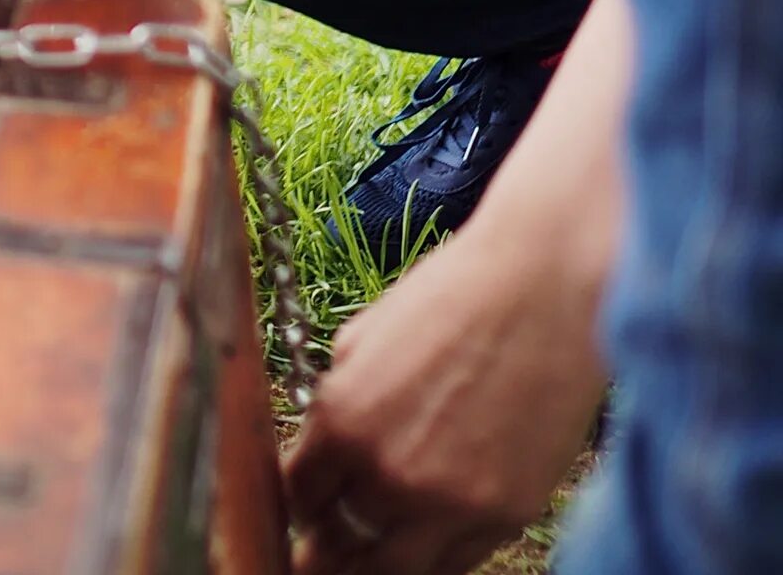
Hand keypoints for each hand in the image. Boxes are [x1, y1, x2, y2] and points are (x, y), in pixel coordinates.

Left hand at [282, 218, 604, 572]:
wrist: (544, 291)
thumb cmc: (449, 300)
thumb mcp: (360, 341)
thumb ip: (337, 404)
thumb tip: (323, 448)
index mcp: (342, 422)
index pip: (296, 497)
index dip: (294, 508)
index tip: (299, 512)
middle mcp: (389, 472)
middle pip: (336, 545)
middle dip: (322, 549)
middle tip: (317, 552)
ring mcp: (450, 502)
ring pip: (392, 571)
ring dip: (371, 566)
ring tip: (362, 559)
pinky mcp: (506, 514)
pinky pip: (454, 562)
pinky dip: (432, 560)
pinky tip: (420, 548)